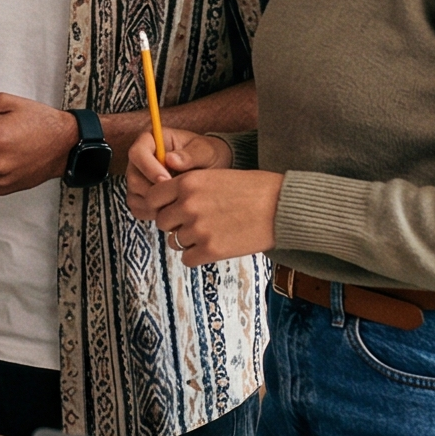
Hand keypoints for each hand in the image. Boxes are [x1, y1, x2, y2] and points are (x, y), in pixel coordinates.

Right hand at [122, 128, 234, 214]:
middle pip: (132, 177)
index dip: (148, 168)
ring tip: (176, 203)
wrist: (210, 170)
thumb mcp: (204, 151)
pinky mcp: (141, 195)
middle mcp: (140, 159)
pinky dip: (152, 213)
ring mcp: (138, 178)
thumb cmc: (206, 155)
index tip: (167, 180)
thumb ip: (190, 155)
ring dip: (153, 204)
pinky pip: (138, 208)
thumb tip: (170, 159)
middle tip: (175, 196)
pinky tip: (171, 210)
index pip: (137, 153)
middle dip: (153, 190)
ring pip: (134, 195)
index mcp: (151, 141)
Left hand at [127, 154, 281, 266]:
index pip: (152, 198)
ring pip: (175, 241)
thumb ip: (189, 189)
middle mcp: (187, 205)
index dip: (161, 205)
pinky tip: (214, 246)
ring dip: (188, 240)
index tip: (171, 209)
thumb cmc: (253, 189)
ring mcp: (198, 229)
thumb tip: (167, 205)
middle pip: (162, 222)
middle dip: (175, 224)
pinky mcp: (211, 250)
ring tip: (211, 232)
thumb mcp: (214, 176)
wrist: (282, 207)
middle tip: (195, 223)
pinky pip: (188, 259)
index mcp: (187, 183)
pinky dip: (197, 256)